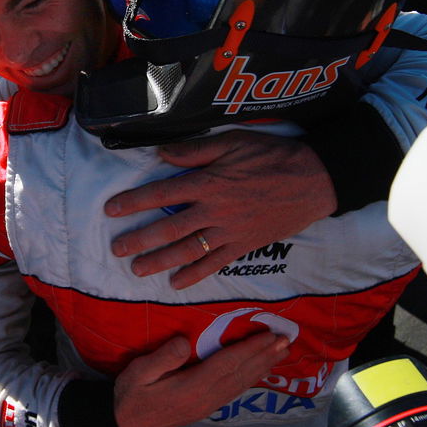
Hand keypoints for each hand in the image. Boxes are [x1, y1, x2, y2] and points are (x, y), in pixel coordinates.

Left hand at [105, 132, 334, 288]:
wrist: (314, 180)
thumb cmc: (272, 156)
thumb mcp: (233, 142)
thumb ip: (195, 151)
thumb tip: (161, 154)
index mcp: (208, 182)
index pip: (162, 192)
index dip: (134, 202)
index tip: (111, 210)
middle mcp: (214, 210)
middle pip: (169, 227)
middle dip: (140, 239)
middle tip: (117, 249)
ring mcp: (230, 231)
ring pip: (188, 250)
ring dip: (160, 261)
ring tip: (137, 270)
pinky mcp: (245, 245)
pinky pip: (215, 264)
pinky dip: (194, 275)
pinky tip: (176, 283)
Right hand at [113, 334, 289, 426]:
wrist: (125, 424)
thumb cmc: (131, 394)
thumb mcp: (138, 372)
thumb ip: (162, 358)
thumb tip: (186, 342)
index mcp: (191, 388)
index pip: (226, 364)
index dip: (249, 349)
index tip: (268, 335)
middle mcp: (205, 398)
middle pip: (240, 374)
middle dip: (264, 356)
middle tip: (286, 340)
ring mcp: (208, 406)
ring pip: (241, 383)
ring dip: (262, 366)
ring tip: (281, 352)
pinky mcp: (206, 408)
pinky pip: (235, 391)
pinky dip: (251, 378)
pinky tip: (260, 370)